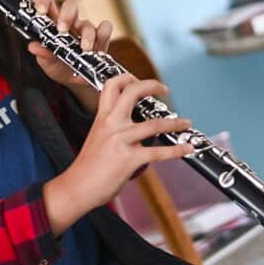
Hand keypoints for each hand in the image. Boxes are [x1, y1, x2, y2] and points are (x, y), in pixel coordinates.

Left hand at [27, 0, 112, 95]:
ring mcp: (86, 29)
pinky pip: (105, 28)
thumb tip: (33, 46)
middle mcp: (71, 23)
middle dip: (66, 16)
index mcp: (53, 24)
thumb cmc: (61, 68)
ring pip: (87, 22)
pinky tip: (98, 46)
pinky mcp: (101, 38)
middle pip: (71, 6)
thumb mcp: (48, 64)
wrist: (77, 82)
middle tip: (62, 30)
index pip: (48, 3)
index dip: (44, 0)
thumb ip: (42, 55)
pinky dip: (103, 34)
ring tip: (84, 48)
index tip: (40, 9)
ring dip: (86, 35)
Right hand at [43, 74, 194, 233]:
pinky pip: (158, 152)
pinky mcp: (129, 159)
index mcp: (102, 117)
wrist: (77, 187)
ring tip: (186, 123)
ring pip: (154, 124)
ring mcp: (121, 140)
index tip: (140, 80)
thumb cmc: (88, 166)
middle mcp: (111, 124)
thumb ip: (113, 127)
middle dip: (152, 86)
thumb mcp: (97, 137)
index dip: (128, 77)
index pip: (112, 86)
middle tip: (164, 89)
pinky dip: (176, 150)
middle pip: (132, 92)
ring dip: (175, 123)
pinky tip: (187, 149)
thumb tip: (135, 124)